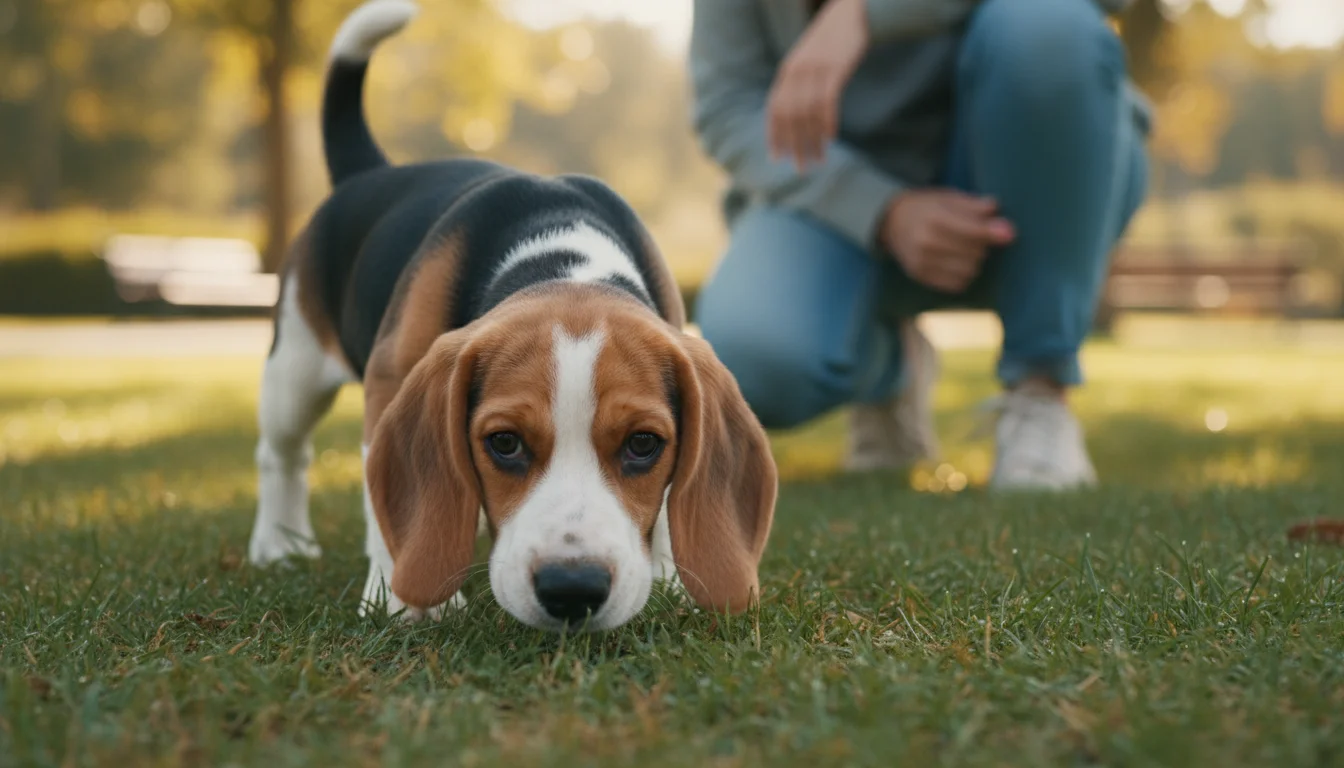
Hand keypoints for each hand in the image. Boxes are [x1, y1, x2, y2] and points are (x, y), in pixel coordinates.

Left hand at [766, 0, 867, 170]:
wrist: (852, 14)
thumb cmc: (832, 41)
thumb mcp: (808, 60)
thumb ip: (799, 84)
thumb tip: (795, 115)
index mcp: (787, 71)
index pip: (774, 109)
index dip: (775, 135)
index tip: (778, 158)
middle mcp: (797, 71)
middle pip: (790, 116)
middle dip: (795, 145)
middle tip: (803, 168)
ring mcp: (815, 70)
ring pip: (808, 113)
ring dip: (813, 140)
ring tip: (820, 159)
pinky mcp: (835, 68)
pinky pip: (827, 100)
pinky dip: (827, 121)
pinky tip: (831, 137)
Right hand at [880, 190, 1016, 292]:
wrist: (891, 221)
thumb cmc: (927, 207)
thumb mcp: (949, 197)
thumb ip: (975, 207)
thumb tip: (1002, 221)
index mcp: (935, 218)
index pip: (973, 231)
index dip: (994, 233)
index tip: (1010, 233)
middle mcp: (927, 242)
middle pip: (974, 253)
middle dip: (983, 245)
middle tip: (976, 237)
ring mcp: (922, 262)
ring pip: (968, 271)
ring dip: (975, 261)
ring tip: (967, 250)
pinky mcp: (920, 276)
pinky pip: (956, 284)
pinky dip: (964, 275)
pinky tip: (959, 263)